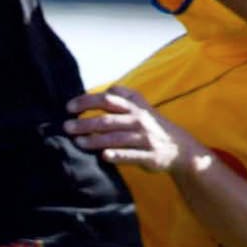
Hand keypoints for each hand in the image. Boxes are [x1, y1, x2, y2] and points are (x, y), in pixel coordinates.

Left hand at [62, 86, 204, 172]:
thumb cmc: (153, 126)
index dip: (87, 101)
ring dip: (96, 140)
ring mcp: (144, 138)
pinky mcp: (149, 156)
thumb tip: (104, 89)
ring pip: (117, 138)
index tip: (69, 108)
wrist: (180, 148)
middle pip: (108, 119)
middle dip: (85, 123)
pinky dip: (117, 155)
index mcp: (134, 107)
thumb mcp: (142, 106)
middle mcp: (139, 120)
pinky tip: (103, 156)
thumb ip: (124, 96)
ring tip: (78, 143)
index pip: (107, 99)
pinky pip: (131, 155)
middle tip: (66, 127)